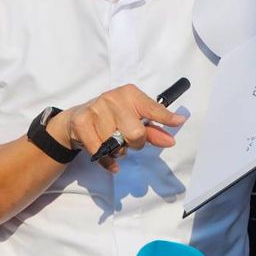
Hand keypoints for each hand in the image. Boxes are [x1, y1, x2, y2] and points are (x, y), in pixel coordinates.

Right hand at [54, 85, 186, 172]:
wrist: (76, 120)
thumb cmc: (111, 118)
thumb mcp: (132, 120)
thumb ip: (153, 131)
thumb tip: (170, 141)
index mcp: (130, 94)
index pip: (152, 108)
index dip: (166, 117)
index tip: (178, 121)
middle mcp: (113, 97)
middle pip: (136, 133)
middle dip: (135, 143)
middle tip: (127, 139)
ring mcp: (96, 108)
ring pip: (116, 145)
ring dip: (117, 151)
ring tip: (111, 142)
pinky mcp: (81, 122)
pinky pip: (99, 151)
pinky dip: (105, 161)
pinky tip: (104, 155)